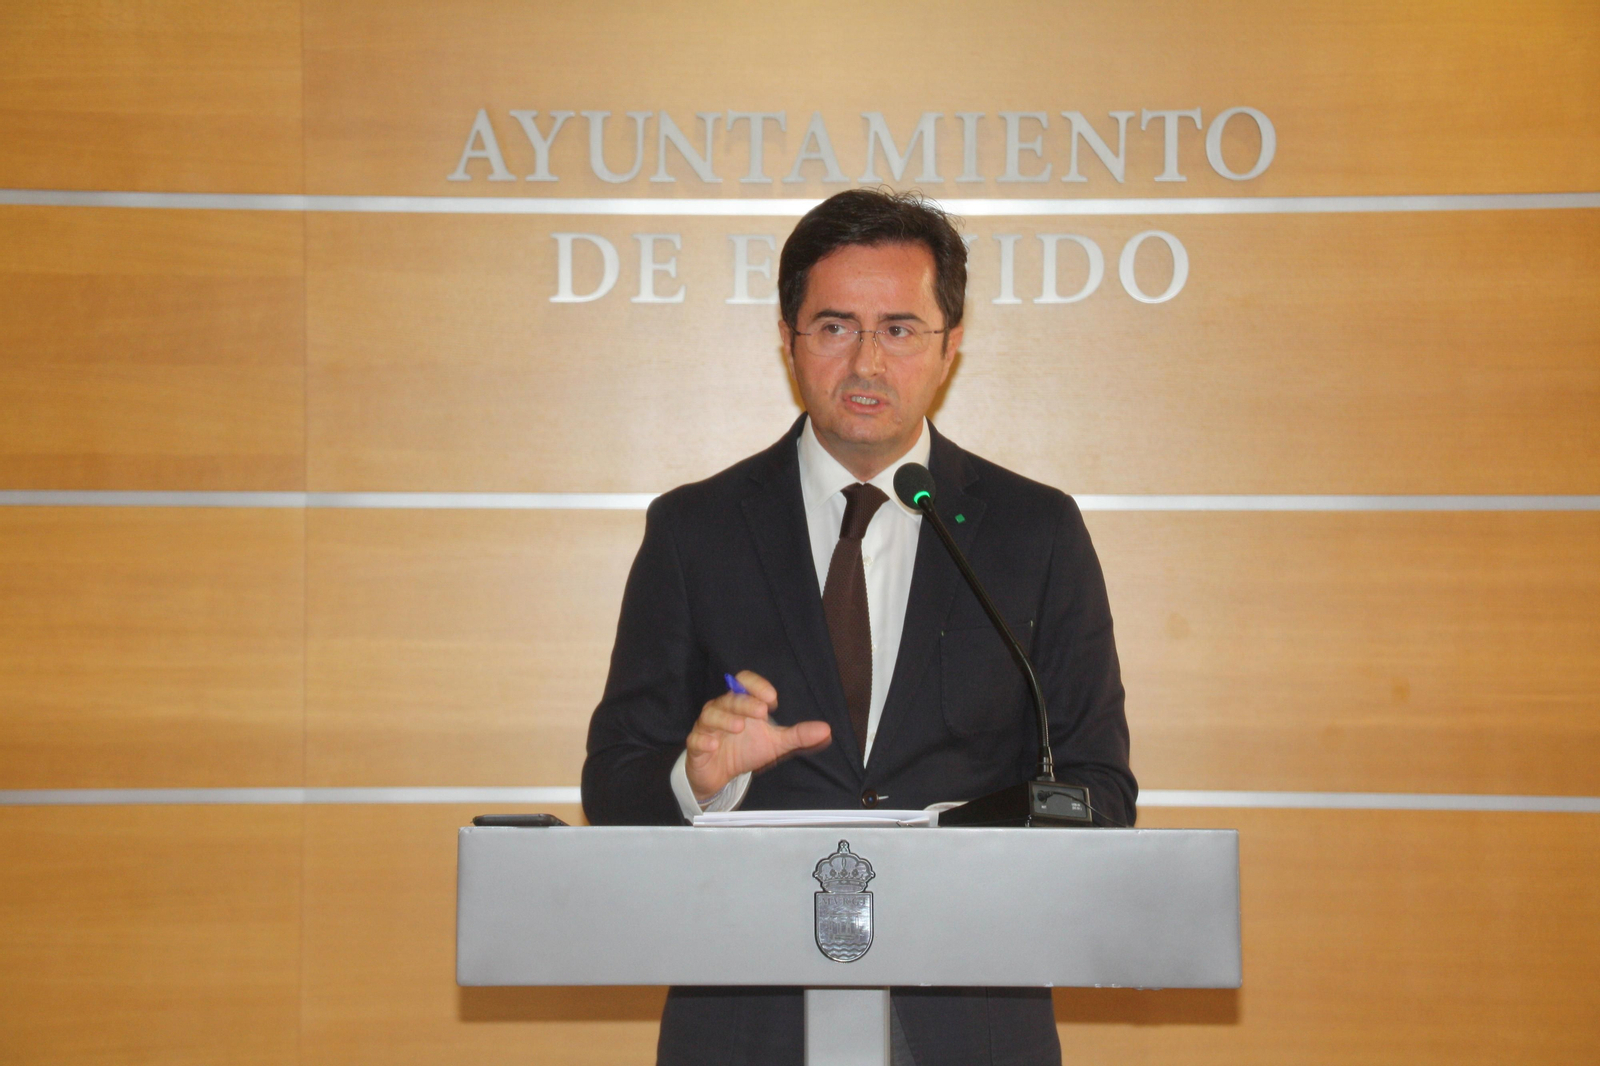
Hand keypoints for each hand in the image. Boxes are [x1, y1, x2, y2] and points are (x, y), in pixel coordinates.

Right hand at [685, 670, 830, 801]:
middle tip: (762, 713)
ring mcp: (707, 728)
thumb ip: (798, 735)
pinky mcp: (696, 746)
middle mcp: (722, 711)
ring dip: (725, 719)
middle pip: (729, 699)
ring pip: (710, 715)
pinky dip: (704, 740)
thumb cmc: (745, 750)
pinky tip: (714, 743)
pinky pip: (696, 739)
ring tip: (740, 727)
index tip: (773, 698)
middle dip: (745, 703)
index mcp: (741, 704)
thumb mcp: (775, 743)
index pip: (744, 682)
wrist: (719, 776)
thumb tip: (826, 729)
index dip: (756, 686)